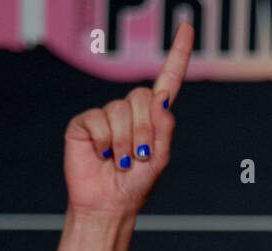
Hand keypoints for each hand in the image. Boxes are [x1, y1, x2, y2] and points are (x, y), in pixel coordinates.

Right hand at [62, 21, 193, 217]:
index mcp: (154, 117)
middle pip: (143, 97)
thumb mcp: (159, 159)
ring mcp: (106, 114)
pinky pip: (97, 119)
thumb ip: (163, 128)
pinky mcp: (84, 122)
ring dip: (125, 142)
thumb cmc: (136, 184)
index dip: (177, 54)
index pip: (168, 80)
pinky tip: (102, 154)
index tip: (187, 27)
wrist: (109, 203)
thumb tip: (161, 97)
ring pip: (121, 111)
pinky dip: (103, 141)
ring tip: (121, 160)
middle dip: (144, 131)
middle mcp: (130, 110)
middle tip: (138, 157)